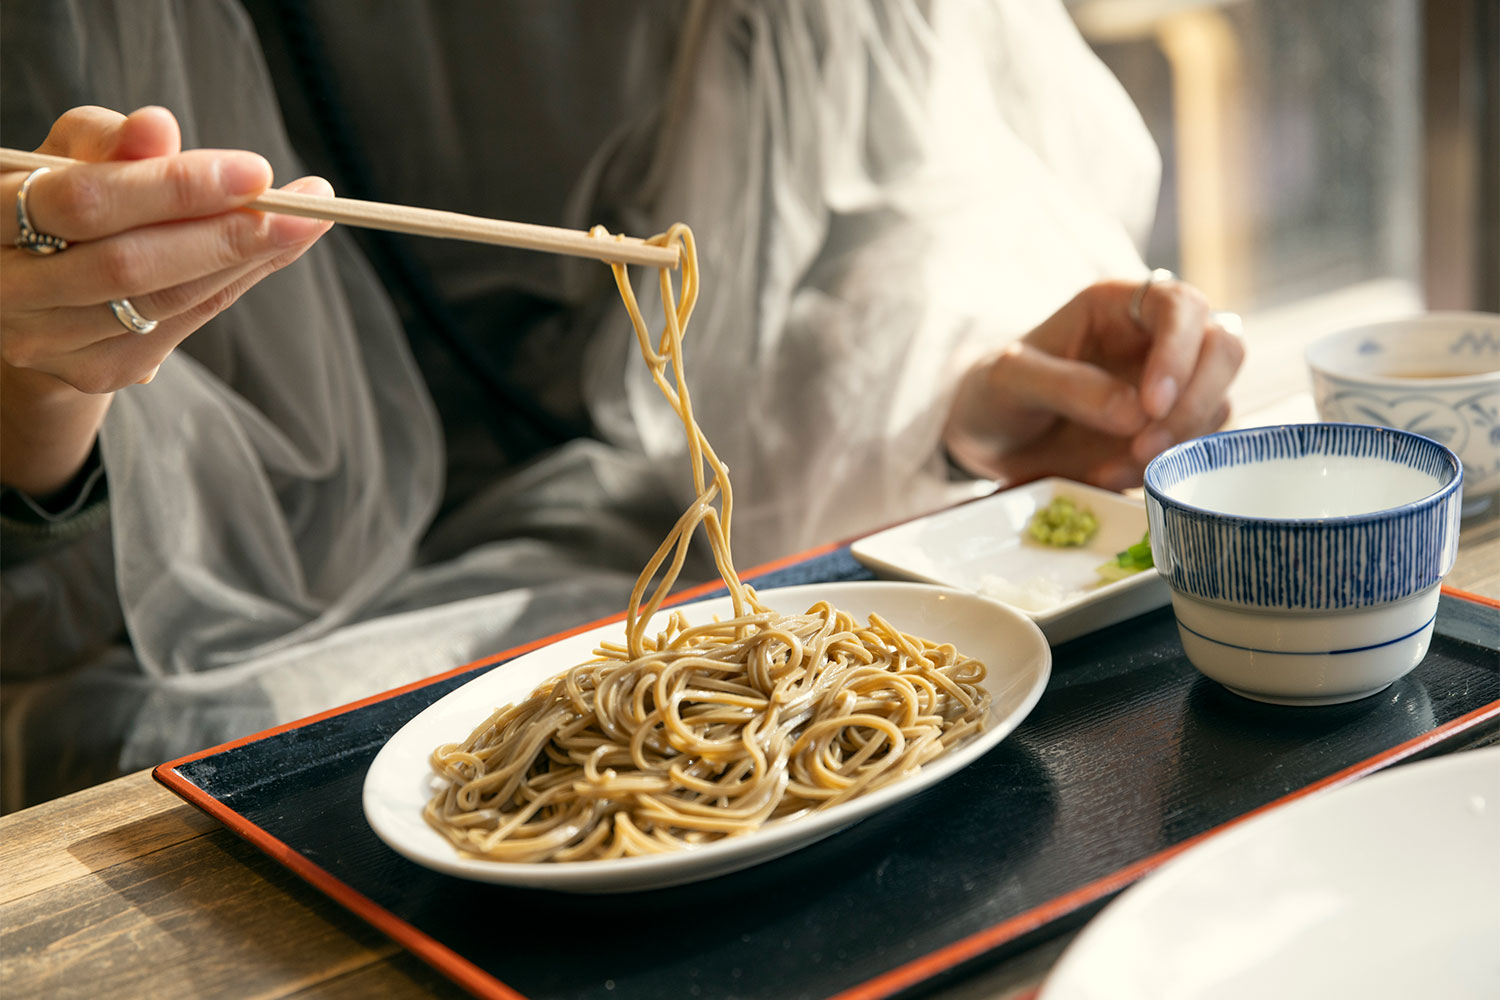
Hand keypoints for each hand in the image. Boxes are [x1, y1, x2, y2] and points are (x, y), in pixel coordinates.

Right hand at [0, 105, 333, 495]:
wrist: (27, 284)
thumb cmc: (55, 197)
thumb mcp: (67, 156)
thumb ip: (110, 142)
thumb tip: (159, 128)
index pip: (86, 202)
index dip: (174, 187)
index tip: (255, 169)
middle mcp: (8, 291)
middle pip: (131, 265)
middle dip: (227, 233)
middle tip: (306, 205)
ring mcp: (48, 341)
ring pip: (166, 302)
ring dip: (248, 261)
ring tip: (304, 222)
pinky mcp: (94, 372)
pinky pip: (182, 325)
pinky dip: (234, 283)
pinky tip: (270, 253)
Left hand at [943, 276, 1244, 489]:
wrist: (989, 439)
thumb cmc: (994, 392)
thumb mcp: (1011, 380)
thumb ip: (1067, 386)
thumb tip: (1136, 413)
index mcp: (1119, 305)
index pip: (1182, 306)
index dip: (1180, 351)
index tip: (1150, 406)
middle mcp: (1156, 337)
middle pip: (1225, 349)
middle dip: (1195, 401)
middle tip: (1147, 447)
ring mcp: (1170, 384)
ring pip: (1218, 402)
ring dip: (1179, 443)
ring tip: (1112, 469)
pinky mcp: (1169, 430)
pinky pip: (1197, 446)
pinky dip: (1166, 468)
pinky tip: (1113, 477)